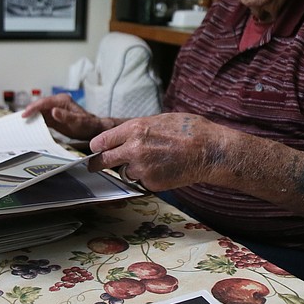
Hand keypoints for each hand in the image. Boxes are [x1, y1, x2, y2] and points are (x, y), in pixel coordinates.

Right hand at [20, 93, 109, 141]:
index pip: (44, 102)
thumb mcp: (77, 122)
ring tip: (21, 124)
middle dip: (29, 112)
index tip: (25, 114)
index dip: (33, 108)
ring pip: (39, 112)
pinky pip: (42, 118)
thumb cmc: (87, 124)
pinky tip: (29, 127)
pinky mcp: (53, 117)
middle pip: (39, 106)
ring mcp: (55, 110)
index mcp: (62, 101)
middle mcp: (57, 104)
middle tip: (19, 120)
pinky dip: (35, 122)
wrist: (93, 129)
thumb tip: (53, 111)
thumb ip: (66, 116)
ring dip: (31, 117)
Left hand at [88, 112, 229, 190]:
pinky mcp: (152, 183)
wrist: (209, 151)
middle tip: (94, 166)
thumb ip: (137, 128)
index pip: (101, 142)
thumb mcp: (159, 119)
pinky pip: (141, 182)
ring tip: (152, 161)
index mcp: (134, 129)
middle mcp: (134, 149)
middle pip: (104, 161)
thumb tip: (122, 134)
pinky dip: (148, 178)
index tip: (95, 150)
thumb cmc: (189, 130)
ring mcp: (142, 168)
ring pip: (125, 173)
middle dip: (98, 164)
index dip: (97, 147)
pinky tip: (163, 169)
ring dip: (131, 170)